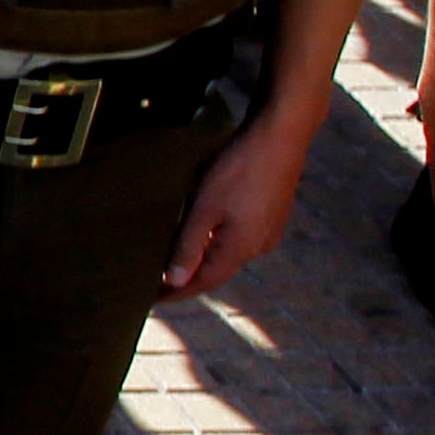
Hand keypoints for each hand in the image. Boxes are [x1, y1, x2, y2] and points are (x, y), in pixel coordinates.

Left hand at [162, 108, 313, 299]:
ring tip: (175, 260)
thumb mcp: (205, 207)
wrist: (282, 135)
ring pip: (229, 252)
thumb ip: (189, 245)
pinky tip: (204, 233)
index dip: (177, 292)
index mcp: (242, 248)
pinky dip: (218, 240)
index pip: (204, 282)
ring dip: (203, 258)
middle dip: (188, 277)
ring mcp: (268, 229)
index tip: (152, 300)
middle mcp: (259, 246)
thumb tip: (175, 281)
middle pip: (217, 270)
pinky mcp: (272, 214)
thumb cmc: (241, 168)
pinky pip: (240, 236)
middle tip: (156, 282)